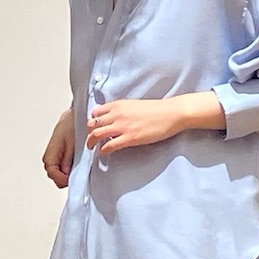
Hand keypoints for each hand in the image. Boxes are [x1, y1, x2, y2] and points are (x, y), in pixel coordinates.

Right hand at [42, 108, 73, 187]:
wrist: (75, 116)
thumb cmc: (73, 125)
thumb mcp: (72, 141)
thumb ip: (68, 158)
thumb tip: (66, 172)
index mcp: (51, 153)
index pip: (52, 173)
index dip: (62, 179)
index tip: (71, 179)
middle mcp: (50, 157)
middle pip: (55, 176)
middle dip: (66, 178)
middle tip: (79, 175)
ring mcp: (55, 158)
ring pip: (59, 174)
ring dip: (69, 174)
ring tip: (80, 168)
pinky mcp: (61, 158)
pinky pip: (63, 169)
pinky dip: (71, 170)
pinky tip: (79, 165)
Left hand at [87, 93, 222, 154]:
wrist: (171, 113)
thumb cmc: (157, 110)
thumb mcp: (135, 105)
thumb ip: (123, 111)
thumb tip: (116, 119)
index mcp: (118, 105)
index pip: (96, 112)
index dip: (93, 121)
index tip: (94, 127)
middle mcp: (116, 114)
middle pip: (92, 124)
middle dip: (88, 133)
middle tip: (90, 140)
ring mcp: (122, 127)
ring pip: (96, 135)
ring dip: (91, 142)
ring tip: (92, 148)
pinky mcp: (129, 138)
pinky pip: (108, 146)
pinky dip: (102, 150)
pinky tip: (103, 153)